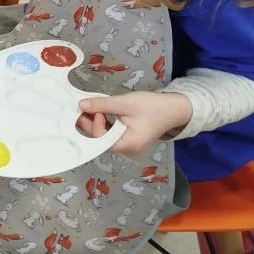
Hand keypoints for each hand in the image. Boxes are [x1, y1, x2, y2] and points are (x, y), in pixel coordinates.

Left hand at [77, 91, 191, 158]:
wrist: (173, 109)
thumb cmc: (152, 106)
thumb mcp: (126, 103)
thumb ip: (103, 105)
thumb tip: (80, 105)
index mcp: (129, 145)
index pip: (102, 140)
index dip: (94, 125)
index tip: (96, 109)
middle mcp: (128, 151)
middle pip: (102, 140)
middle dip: (91, 123)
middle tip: (84, 107)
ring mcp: (129, 148)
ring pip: (105, 137)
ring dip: (97, 122)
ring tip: (92, 107)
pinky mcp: (129, 141)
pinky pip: (112, 135)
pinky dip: (105, 124)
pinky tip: (101, 112)